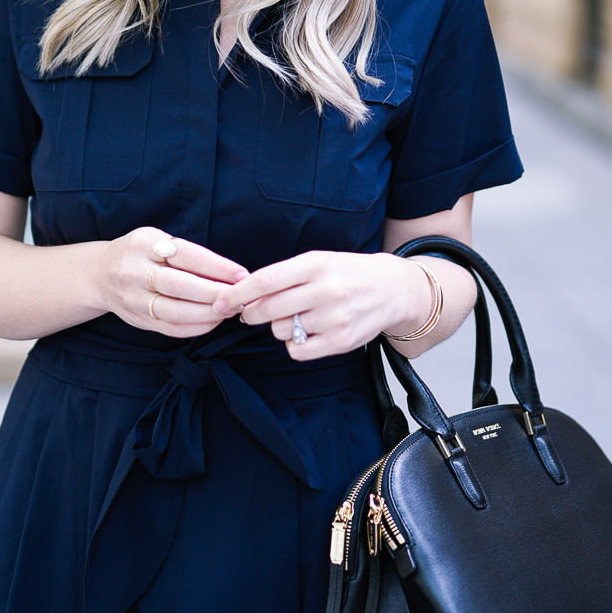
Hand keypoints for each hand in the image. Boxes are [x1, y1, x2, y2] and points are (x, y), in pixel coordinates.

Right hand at [99, 227, 247, 337]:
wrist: (98, 275)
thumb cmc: (139, 254)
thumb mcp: (156, 239)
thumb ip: (187, 254)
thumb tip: (230, 273)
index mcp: (143, 243)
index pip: (187, 255)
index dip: (218, 267)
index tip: (242, 275)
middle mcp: (134, 271)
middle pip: (180, 286)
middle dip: (215, 293)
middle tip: (240, 296)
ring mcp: (133, 298)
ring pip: (176, 311)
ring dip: (209, 313)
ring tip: (231, 310)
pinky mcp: (137, 320)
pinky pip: (171, 328)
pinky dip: (197, 327)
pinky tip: (214, 321)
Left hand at [214, 250, 429, 360]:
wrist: (392, 289)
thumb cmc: (347, 273)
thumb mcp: (317, 261)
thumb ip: (282, 276)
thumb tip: (242, 296)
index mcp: (315, 264)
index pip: (264, 281)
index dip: (236, 294)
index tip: (219, 303)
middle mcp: (325, 290)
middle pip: (267, 309)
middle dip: (251, 313)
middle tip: (252, 312)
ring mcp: (334, 317)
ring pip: (281, 331)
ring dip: (279, 327)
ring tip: (298, 316)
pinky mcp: (341, 340)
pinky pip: (297, 351)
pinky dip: (294, 345)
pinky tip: (307, 332)